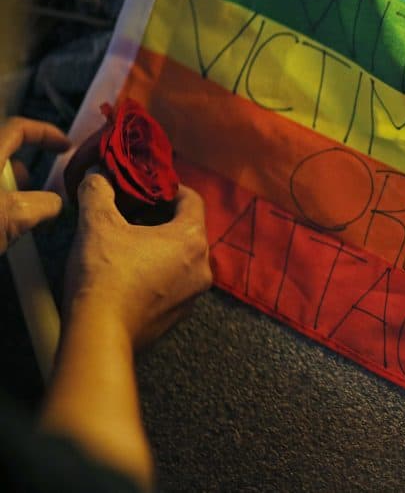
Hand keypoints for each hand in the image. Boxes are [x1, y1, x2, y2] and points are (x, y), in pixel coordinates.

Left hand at [0, 117, 70, 252]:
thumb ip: (46, 205)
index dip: (46, 133)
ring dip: (13, 198)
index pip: (18, 128)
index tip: (66, 147)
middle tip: (41, 198)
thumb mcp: (15, 215)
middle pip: (6, 158)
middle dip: (28, 178)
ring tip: (23, 222)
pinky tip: (4, 232)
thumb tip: (58, 205)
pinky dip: (1, 211)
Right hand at [63, 173, 212, 348]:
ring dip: (160, 248)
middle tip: (133, 214)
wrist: (100, 335)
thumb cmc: (104, 275)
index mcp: (191, 240)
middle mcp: (202, 266)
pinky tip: (130, 275)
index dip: (171, 189)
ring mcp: (194, 294)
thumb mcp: (96, 224)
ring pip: (182, 259)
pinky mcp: (179, 316)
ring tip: (128, 244)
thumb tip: (99, 175)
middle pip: (188, 230)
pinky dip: (158, 273)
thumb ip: (99, 192)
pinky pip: (174, 284)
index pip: (192, 200)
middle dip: (162, 218)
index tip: (150, 188)